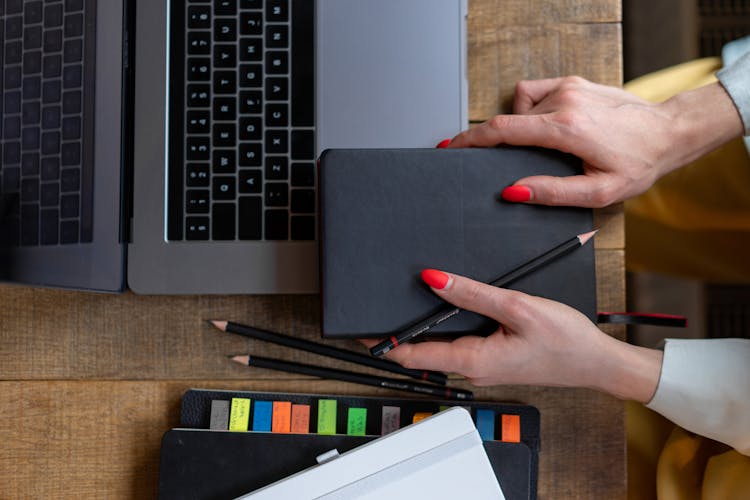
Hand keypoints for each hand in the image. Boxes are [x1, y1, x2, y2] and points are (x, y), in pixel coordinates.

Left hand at [363, 269, 662, 402]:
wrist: (596, 361)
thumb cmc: (565, 341)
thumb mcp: (517, 307)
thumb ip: (472, 293)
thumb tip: (433, 279)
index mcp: (473, 359)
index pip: (412, 356)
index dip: (382, 343)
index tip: (358, 331)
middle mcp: (473, 367)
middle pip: (423, 351)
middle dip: (399, 331)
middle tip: (379, 304)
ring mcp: (483, 364)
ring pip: (441, 345)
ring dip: (423, 327)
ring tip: (407, 299)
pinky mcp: (493, 357)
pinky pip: (459, 342)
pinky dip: (445, 326)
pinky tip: (446, 305)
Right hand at [445, 77, 743, 206]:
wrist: (667, 132)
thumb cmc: (638, 163)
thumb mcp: (599, 191)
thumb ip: (552, 193)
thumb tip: (513, 191)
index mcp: (566, 129)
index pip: (503, 130)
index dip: (471, 140)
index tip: (450, 147)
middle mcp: (564, 101)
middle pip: (508, 119)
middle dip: (494, 140)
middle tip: (497, 161)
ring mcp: (568, 87)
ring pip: (520, 105)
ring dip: (518, 125)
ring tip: (540, 147)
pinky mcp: (572, 82)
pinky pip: (534, 92)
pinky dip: (530, 109)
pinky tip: (546, 126)